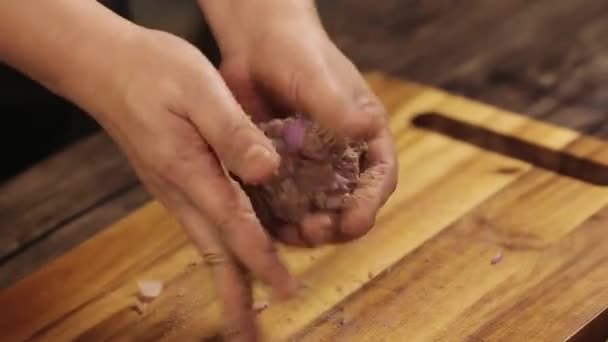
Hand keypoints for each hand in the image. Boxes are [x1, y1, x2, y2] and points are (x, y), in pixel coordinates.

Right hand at [87, 28, 297, 340]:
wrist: (107, 69)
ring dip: (230, 280)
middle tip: (249, 339)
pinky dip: (225, 250)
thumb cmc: (154, 72)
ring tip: (245, 317)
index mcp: (192, 173)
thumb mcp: (200, 90)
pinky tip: (236, 257)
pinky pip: (207, 225)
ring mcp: (178, 191)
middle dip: (236, 298)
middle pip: (217, 254)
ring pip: (210, 245)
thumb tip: (269, 170)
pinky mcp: (179, 182)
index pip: (235, 226)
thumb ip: (234, 133)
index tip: (286, 292)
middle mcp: (184, 192)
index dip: (262, 260)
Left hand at [200, 0, 397, 246]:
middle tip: (315, 232)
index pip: (379, 177)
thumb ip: (339, 107)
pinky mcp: (278, 170)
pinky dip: (275, 217)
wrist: (256, 42)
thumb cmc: (297, 51)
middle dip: (335, 224)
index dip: (370, 203)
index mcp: (364, 135)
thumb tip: (369, 129)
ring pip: (313, 209)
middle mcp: (340, 156)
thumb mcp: (318, 79)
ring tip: (291, 235)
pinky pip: (280, 201)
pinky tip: (263, 225)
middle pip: (347, 202)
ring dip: (305, 227)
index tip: (355, 222)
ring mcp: (308, 166)